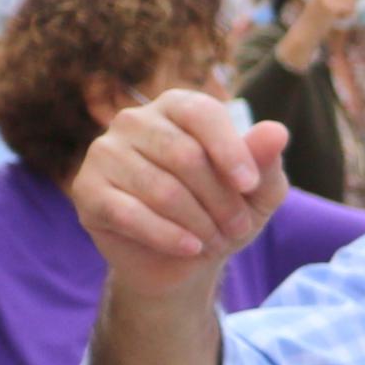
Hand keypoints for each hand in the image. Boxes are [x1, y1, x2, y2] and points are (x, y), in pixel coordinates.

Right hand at [72, 89, 292, 293]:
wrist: (183, 257)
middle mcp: (134, 120)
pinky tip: (190, 248)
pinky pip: (129, 213)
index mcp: (177, 107)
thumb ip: (264, 161)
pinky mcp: (86, 189)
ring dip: (199, 223)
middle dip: (220, 200)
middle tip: (238, 228)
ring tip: (215, 240)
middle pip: (184, 156)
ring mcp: (104, 152)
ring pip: (161, 189)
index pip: (202, 113)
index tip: (249, 187)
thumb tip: (277, 131)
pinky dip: (167, 236)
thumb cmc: (223, 211)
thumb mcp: (257, 192)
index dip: (230, 151)